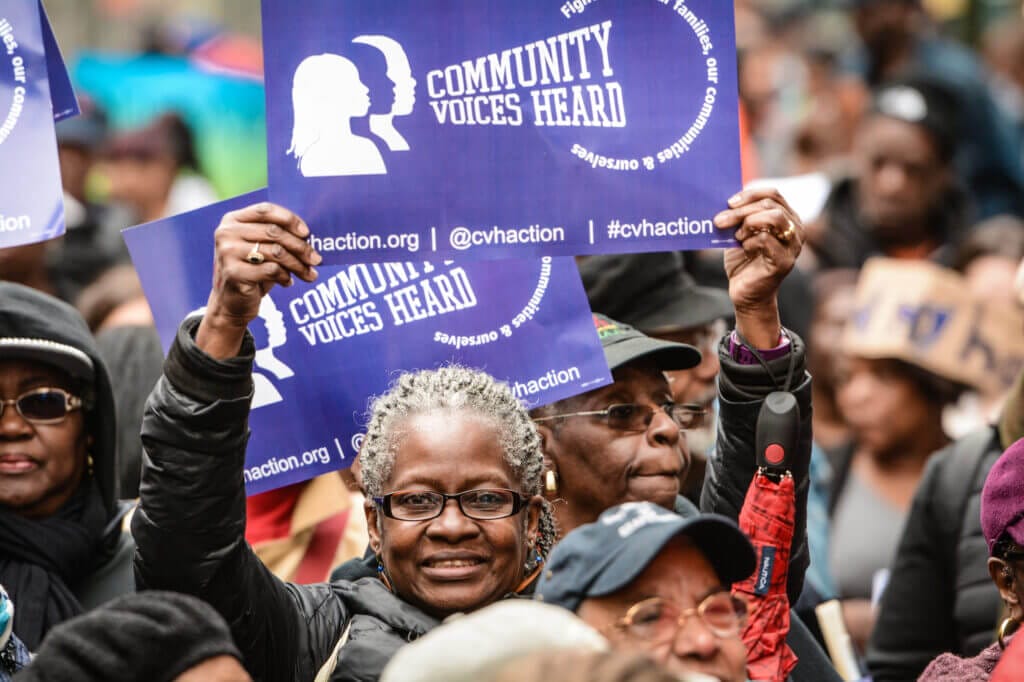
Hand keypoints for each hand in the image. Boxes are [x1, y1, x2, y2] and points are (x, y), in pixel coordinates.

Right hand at [196, 202, 321, 358]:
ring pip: (276, 252)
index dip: (289, 219)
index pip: (265, 210)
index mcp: (232, 220)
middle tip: (316, 259)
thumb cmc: (251, 271)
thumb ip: (276, 236)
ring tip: (309, 274)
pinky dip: (285, 276)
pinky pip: (272, 270)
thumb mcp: (260, 248)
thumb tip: (309, 235)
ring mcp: (228, 252)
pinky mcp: (234, 273)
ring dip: (298, 264)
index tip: (307, 233)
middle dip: (300, 246)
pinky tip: (288, 282)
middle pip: (274, 232)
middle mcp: (226, 233)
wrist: (231, 302)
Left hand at [714, 188, 803, 347]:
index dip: (749, 195)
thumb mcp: (740, 232)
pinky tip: (743, 249)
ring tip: (736, 235)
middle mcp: (795, 229)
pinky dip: (749, 241)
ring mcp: (793, 246)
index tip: (728, 203)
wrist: (744, 292)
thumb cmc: (743, 260)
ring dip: (748, 222)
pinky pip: (765, 240)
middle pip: (770, 204)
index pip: (773, 194)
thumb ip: (740, 215)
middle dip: (741, 210)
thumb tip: (726, 198)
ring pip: (774, 217)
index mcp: (787, 218)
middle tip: (719, 220)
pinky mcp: (784, 262)